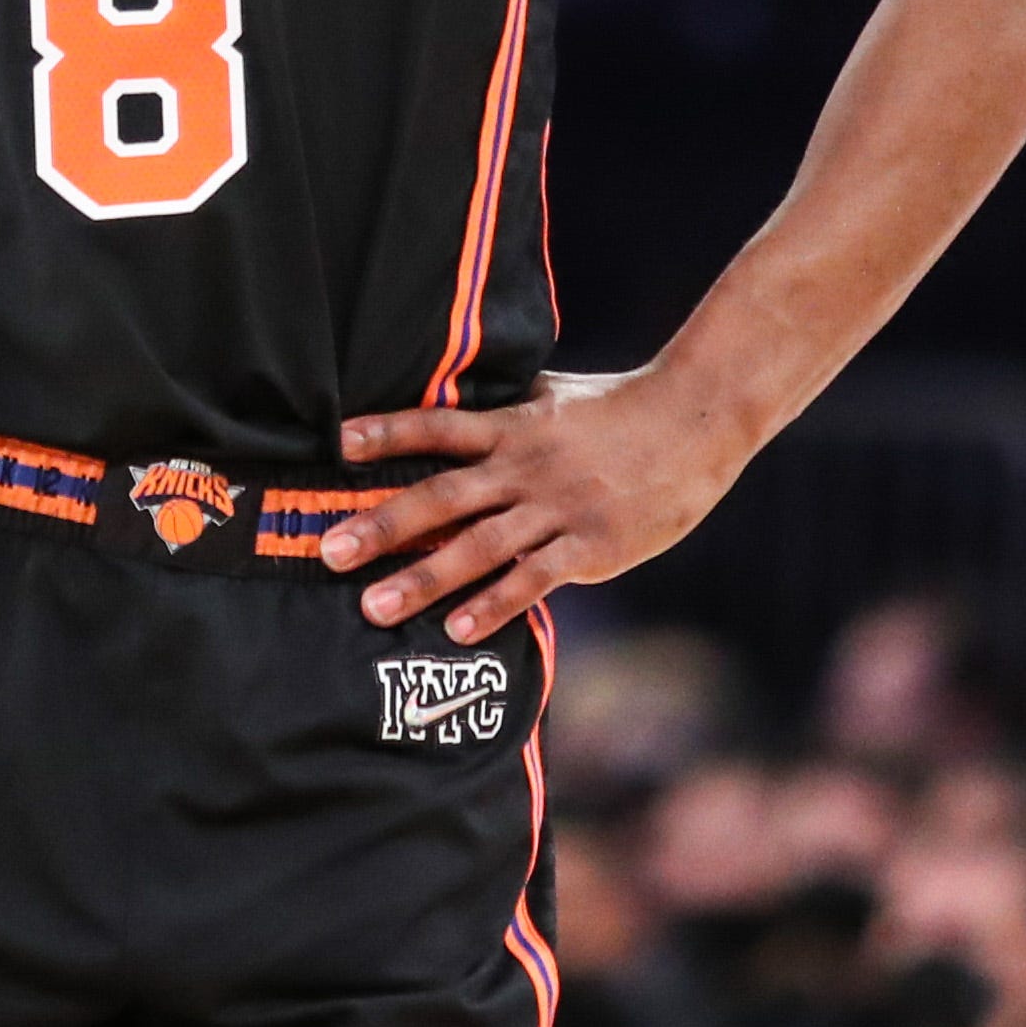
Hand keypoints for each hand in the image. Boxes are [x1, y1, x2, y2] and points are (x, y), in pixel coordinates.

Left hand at [324, 367, 756, 642]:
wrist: (697, 422)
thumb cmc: (621, 408)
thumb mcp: (555, 396)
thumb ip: (506, 410)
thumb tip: (458, 401)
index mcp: (514, 427)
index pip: (439, 428)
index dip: (388, 433)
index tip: (339, 444)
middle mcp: (525, 468)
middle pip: (442, 496)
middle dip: (382, 525)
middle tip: (328, 550)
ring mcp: (557, 509)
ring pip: (478, 547)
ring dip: (423, 578)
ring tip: (373, 607)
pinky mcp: (590, 547)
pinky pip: (533, 580)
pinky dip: (494, 605)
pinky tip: (457, 630)